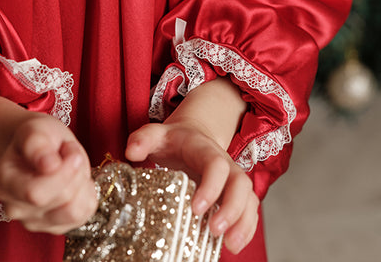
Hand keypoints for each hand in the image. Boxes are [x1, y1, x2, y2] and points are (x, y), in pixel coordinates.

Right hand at [0, 113, 97, 234]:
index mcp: (3, 183)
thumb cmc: (38, 137)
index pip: (34, 193)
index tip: (69, 148)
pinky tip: (75, 179)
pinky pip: (84, 214)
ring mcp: (34, 222)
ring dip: (82, 182)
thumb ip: (36, 144)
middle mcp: (14, 209)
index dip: (61, 172)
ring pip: (74, 211)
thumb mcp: (35, 129)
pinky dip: (87, 193)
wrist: (43, 146)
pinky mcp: (56, 227)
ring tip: (71, 165)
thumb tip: (48, 165)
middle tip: (70, 152)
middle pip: (60, 198)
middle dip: (75, 170)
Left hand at [125, 121, 258, 254]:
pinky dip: (246, 229)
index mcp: (204, 149)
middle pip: (240, 183)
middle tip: (215, 230)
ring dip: (243, 223)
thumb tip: (131, 151)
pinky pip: (249, 211)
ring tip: (230, 245)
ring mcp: (232, 179)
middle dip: (232, 209)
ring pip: (249, 199)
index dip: (211, 186)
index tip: (197, 208)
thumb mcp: (156, 134)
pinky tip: (232, 245)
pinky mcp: (234, 194)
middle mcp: (225, 163)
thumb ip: (142, 139)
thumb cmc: (172, 140)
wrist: (190, 135)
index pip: (216, 165)